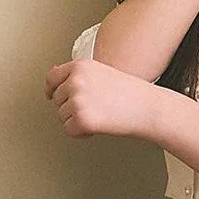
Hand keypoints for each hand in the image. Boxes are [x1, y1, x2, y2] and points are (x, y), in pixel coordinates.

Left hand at [44, 58, 161, 141]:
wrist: (148, 107)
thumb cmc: (130, 93)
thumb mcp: (100, 73)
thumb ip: (76, 75)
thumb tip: (52, 73)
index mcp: (80, 66)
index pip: (52, 77)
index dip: (51, 89)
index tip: (51, 95)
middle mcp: (75, 81)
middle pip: (57, 100)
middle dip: (72, 107)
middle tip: (95, 108)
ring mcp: (77, 100)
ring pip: (63, 116)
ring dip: (78, 120)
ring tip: (100, 115)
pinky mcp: (81, 119)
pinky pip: (69, 130)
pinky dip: (82, 133)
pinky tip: (98, 126)